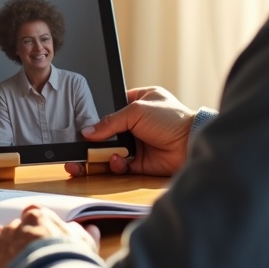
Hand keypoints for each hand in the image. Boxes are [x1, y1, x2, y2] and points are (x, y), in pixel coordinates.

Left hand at [0, 205, 100, 267]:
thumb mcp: (85, 247)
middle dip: (21, 242)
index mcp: (40, 217)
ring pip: (1, 238)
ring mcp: (2, 237)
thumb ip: (85, 235)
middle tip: (29, 259)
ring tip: (14, 266)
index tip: (40, 241)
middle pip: (17, 228)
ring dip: (6, 249)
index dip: (36, 229)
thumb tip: (92, 229)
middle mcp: (19, 223)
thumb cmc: (69, 262)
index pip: (33, 215)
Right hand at [64, 86, 195, 177]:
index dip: (97, 116)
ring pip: (110, 150)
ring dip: (100, 155)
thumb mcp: (137, 111)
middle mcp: (137, 123)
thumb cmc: (171, 119)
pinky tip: (116, 161)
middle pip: (108, 132)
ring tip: (89, 159)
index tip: (82, 124)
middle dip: (94, 140)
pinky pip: (120, 165)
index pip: (111, 107)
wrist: (190, 144)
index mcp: (139, 102)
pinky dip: (115, 165)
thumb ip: (110, 121)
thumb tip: (87, 132)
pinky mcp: (140, 163)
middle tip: (78, 147)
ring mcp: (138, 143)